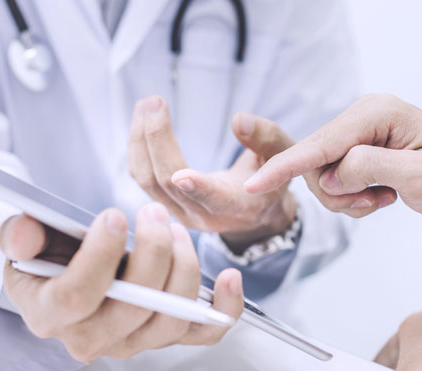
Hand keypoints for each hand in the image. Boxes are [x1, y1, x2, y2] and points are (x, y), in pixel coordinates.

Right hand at [0, 202, 243, 362]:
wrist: (70, 277)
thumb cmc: (51, 257)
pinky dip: (224, 309)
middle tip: (155, 214)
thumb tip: (25, 233)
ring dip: (183, 269)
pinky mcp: (166, 336)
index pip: (78, 296)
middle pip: (133, 309)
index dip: (99, 256)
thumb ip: (20, 235)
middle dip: (152, 255)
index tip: (114, 216)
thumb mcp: (25, 240)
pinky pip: (203, 333)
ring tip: (176, 230)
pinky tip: (231, 278)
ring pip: (170, 318)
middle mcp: (93, 338)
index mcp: (51, 315)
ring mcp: (134, 341)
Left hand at [128, 95, 296, 252]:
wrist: (257, 211)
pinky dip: (138, 148)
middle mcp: (205, 216)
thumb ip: (266, 137)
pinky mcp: (167, 206)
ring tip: (145, 104)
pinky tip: (141, 121)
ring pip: (148, 180)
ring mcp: (182, 214)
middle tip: (154, 102)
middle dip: (157, 139)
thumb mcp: (283, 155)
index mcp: (240, 207)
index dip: (199, 189)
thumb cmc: (272, 178)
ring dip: (140, 140)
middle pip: (169, 182)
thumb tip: (238, 119)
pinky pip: (142, 178)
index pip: (216, 200)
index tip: (182, 175)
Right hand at [245, 94, 421, 217]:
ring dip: (348, 198)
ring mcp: (360, 134)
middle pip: (316, 162)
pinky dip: (354, 197)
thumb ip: (370, 169)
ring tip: (386, 197)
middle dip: (338, 192)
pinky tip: (384, 195)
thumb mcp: (420, 175)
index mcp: (377, 113)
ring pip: (324, 176)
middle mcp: (364, 117)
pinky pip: (336, 180)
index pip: (320, 144)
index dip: (284, 167)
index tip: (254, 185)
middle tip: (378, 201)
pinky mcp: (360, 150)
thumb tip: (332, 175)